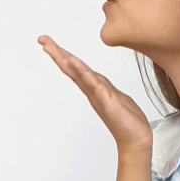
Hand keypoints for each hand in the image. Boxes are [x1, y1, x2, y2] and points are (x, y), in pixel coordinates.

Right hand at [37, 35, 152, 156]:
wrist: (136, 140)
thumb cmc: (128, 121)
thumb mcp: (114, 97)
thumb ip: (104, 87)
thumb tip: (99, 81)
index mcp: (94, 88)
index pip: (75, 67)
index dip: (62, 54)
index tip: (48, 43)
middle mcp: (92, 91)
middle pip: (71, 68)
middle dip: (56, 53)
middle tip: (42, 40)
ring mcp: (98, 96)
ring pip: (78, 73)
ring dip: (65, 59)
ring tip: (51, 48)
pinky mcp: (107, 101)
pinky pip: (94, 84)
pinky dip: (83, 73)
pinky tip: (74, 63)